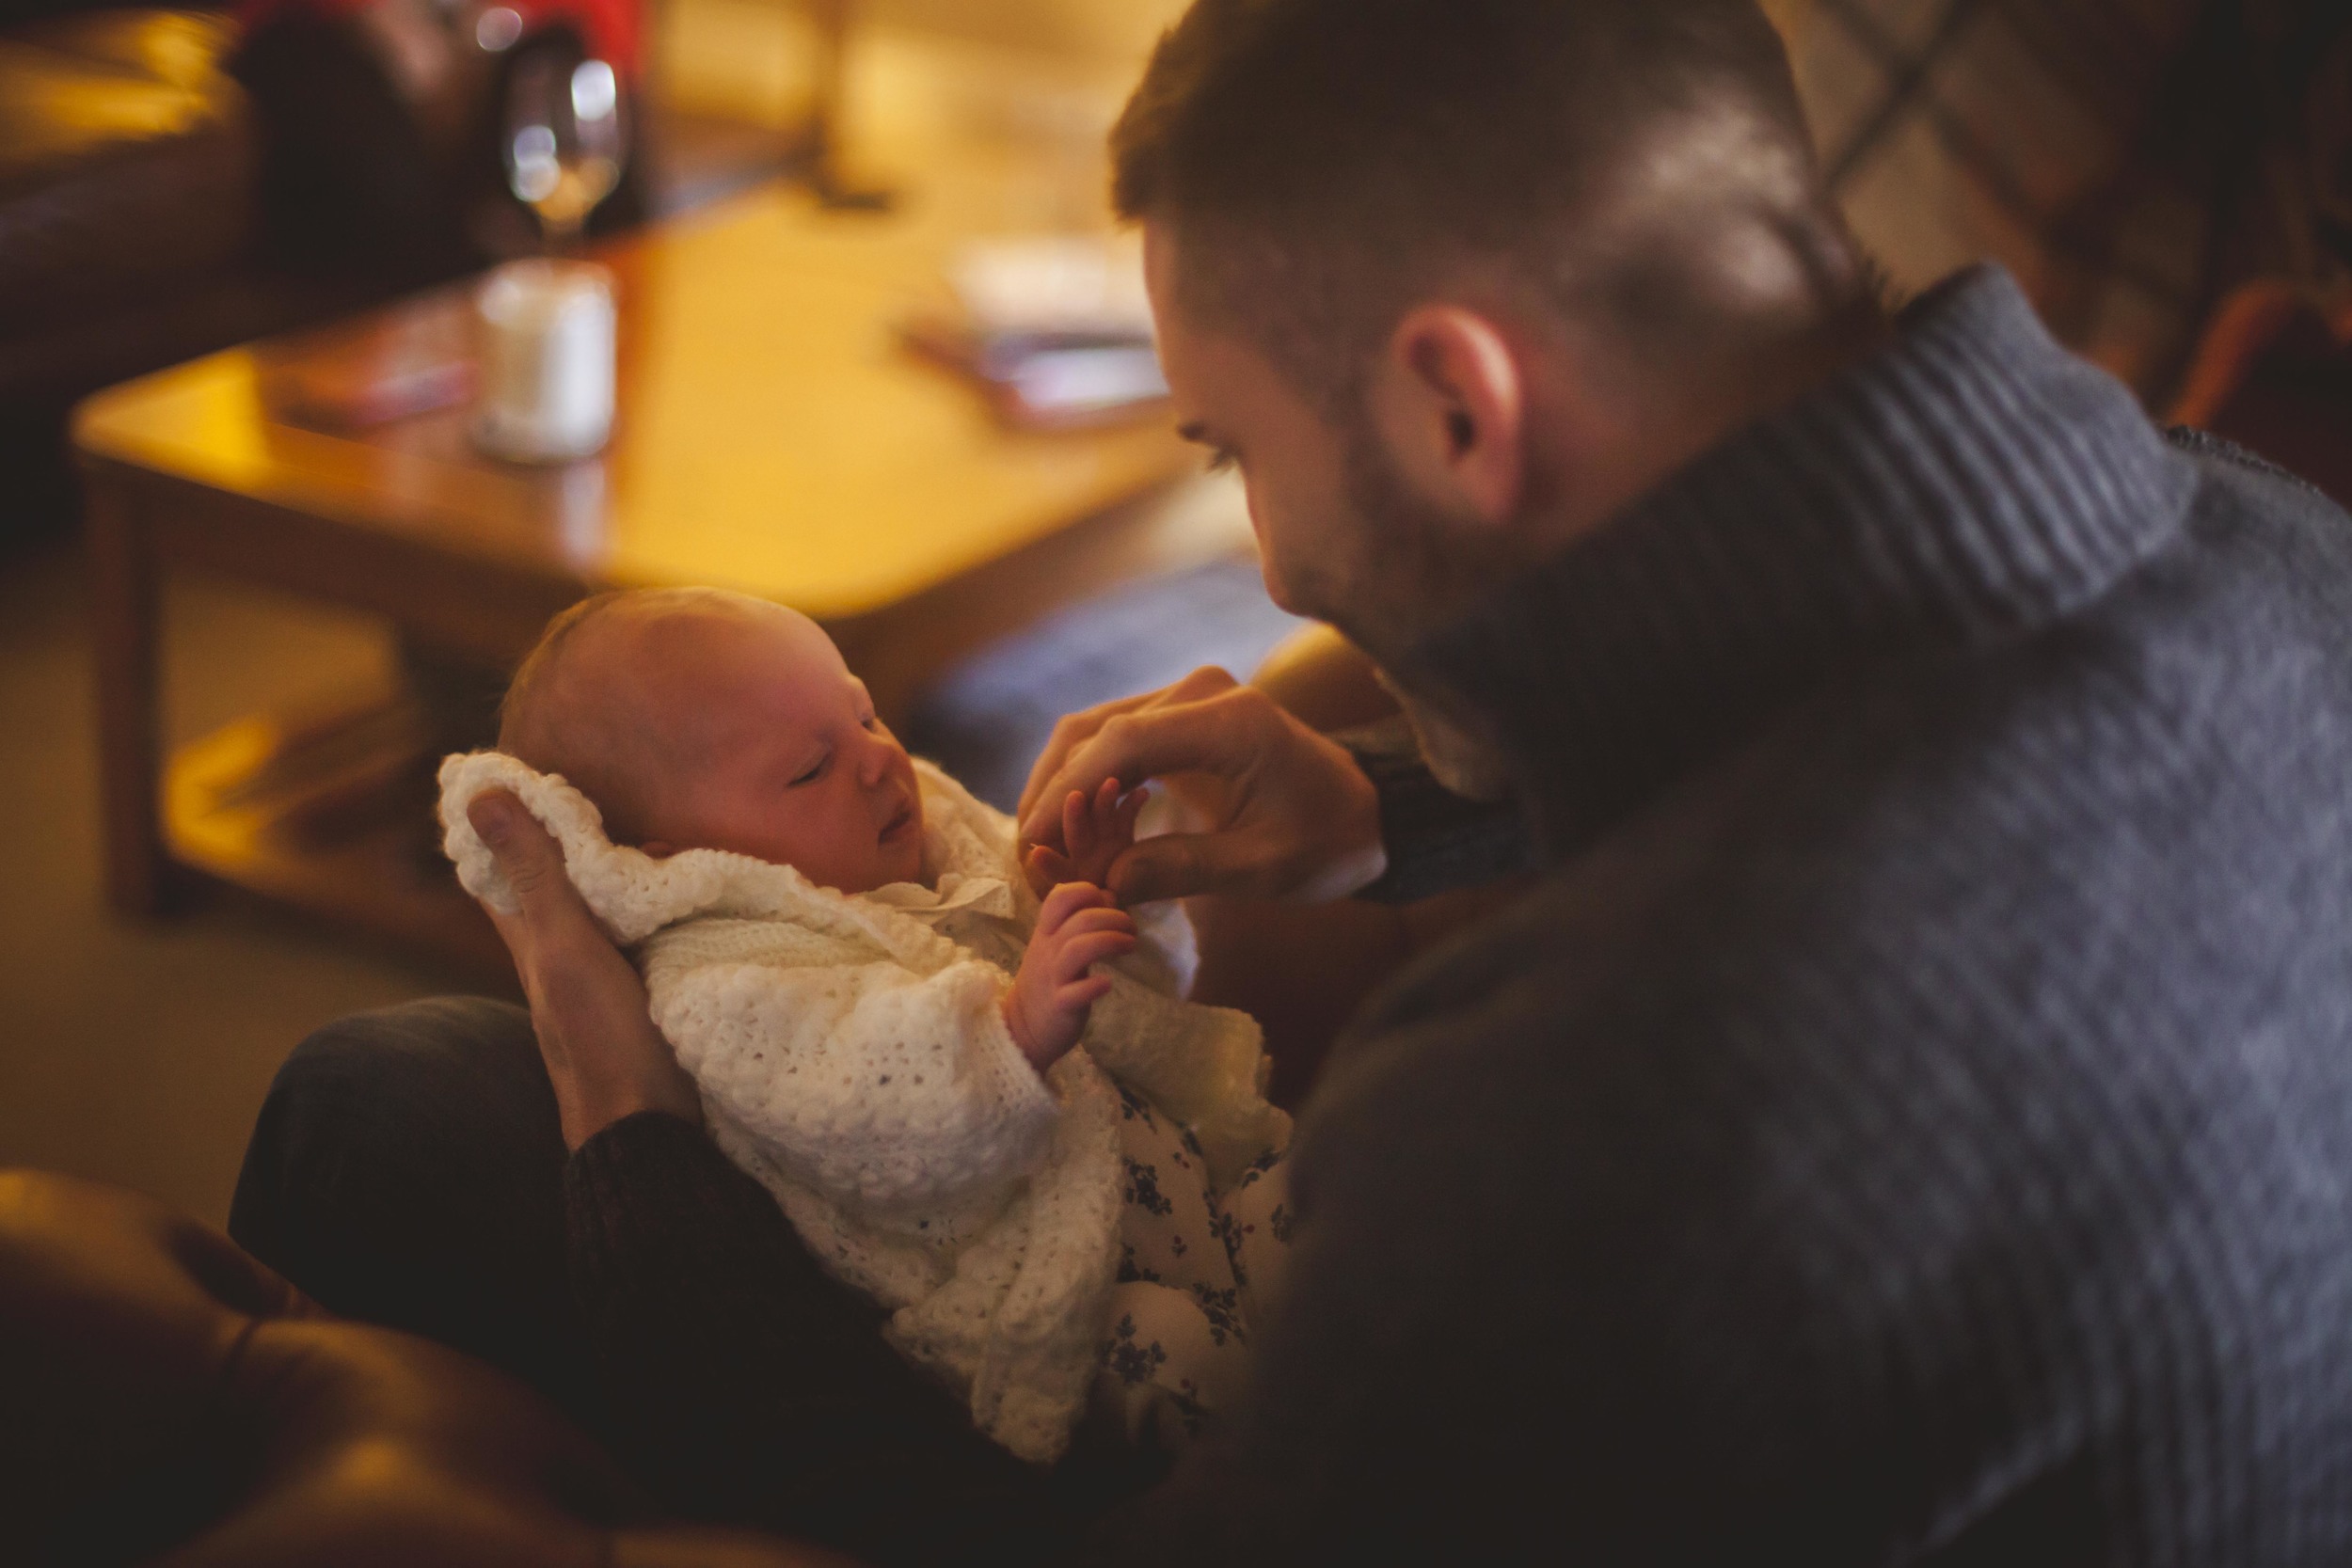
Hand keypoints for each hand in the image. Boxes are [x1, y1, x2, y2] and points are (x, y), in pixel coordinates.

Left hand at [467, 790, 702, 1149]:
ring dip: (629, 872)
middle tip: (602, 801)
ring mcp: (608, 981)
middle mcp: (565, 959)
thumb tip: (482, 795)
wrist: (653, 1132)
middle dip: (577, 841)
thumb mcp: (566, 948)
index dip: (501, 825)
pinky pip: (650, 934)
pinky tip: (694, 895)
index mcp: (533, 944)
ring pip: (608, 908)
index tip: (507, 777)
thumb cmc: (603, 1040)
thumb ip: (536, 875)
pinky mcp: (652, 994)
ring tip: (662, 838)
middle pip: (561, 885)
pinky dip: (662, 906)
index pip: (503, 871)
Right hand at [1002, 882, 1138, 1070]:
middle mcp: (1048, 949)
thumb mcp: (1056, 944)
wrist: (1023, 1026)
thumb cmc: (1048, 980)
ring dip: (1111, 942)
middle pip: (1081, 920)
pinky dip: (1095, 985)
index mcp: (1047, 932)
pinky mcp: (1060, 1005)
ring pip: (1079, 949)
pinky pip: (1076, 993)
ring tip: (1130, 947)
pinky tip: (1107, 983)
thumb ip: (1078, 920)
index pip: (1061, 897)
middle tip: (1131, 930)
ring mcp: (1053, 978)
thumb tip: (1108, 895)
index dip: (1088, 893)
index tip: (1107, 906)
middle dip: (1114, 919)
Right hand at [1016, 667, 1385, 905]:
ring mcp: (1188, 698)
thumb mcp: (1263, 870)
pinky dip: (1084, 780)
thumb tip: (1102, 884)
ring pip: (1094, 731)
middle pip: (1095, 730)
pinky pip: (1114, 741)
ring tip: (1037, 845)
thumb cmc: (1326, 842)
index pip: (1123, 744)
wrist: (1367, 810)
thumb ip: (1182, 871)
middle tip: (1027, 855)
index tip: (1034, 842)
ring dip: (1060, 785)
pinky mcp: (1180, 715)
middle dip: (1052, 792)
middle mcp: (1201, 694)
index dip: (1069, 793)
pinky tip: (1068, 826)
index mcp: (1229, 723)